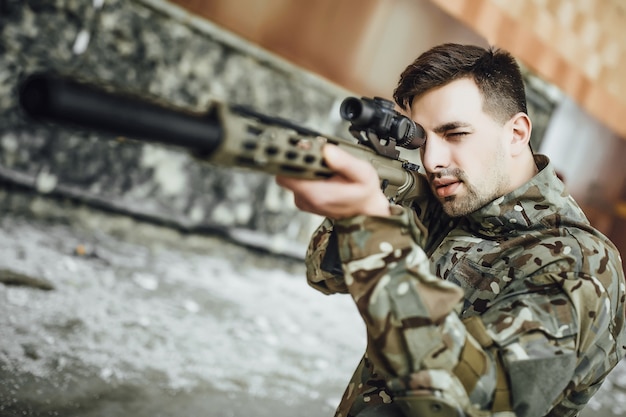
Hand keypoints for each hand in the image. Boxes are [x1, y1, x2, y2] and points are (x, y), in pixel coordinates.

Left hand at [276, 144, 390, 218]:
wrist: (366, 212)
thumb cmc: (364, 193)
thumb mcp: (363, 174)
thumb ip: (345, 162)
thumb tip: (327, 150)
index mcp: (317, 194)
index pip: (286, 174)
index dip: (292, 158)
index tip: (302, 147)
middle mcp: (306, 199)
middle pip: (286, 173)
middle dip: (297, 159)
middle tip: (314, 150)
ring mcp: (303, 201)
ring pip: (291, 176)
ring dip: (303, 166)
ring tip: (321, 161)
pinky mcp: (304, 200)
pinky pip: (298, 182)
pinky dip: (306, 174)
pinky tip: (321, 171)